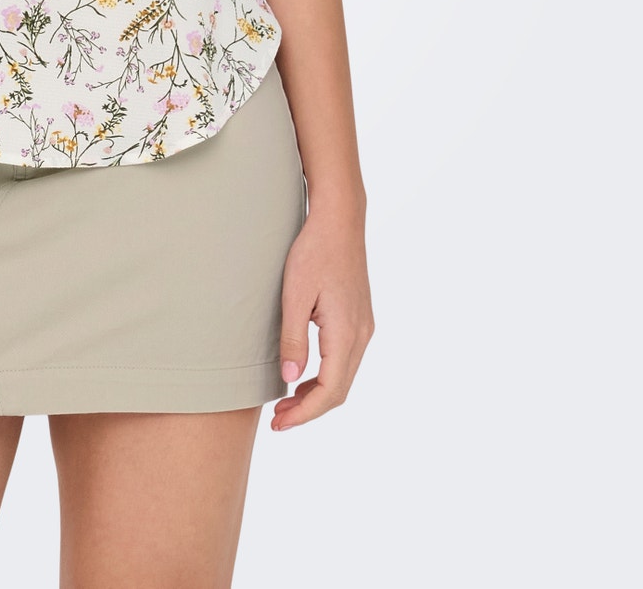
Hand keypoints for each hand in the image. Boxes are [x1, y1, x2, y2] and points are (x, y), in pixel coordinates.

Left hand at [271, 202, 373, 429]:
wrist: (339, 220)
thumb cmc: (313, 252)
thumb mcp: (295, 294)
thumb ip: (294, 338)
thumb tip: (292, 379)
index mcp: (346, 333)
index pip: (330, 390)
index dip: (304, 413)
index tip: (280, 422)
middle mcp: (361, 335)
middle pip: (340, 390)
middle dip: (309, 409)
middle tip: (278, 419)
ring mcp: (364, 327)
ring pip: (344, 376)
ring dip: (318, 394)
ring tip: (287, 401)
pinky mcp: (359, 319)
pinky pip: (345, 360)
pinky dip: (326, 376)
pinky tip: (304, 375)